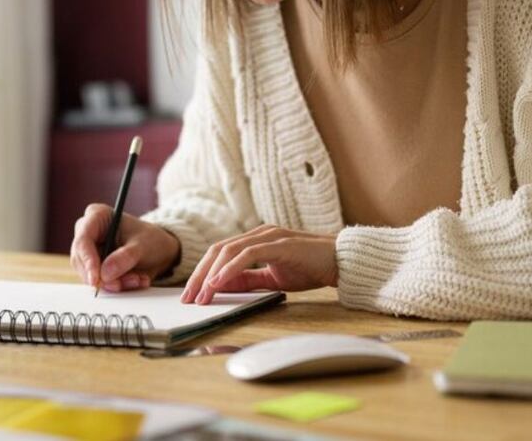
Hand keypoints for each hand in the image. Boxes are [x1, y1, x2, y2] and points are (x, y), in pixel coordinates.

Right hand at [69, 203, 180, 292]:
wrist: (159, 250)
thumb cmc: (150, 239)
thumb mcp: (143, 246)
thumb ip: (125, 257)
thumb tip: (105, 273)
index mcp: (97, 216)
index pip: (83, 240)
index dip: (88, 260)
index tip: (97, 278)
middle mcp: (88, 233)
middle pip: (82, 260)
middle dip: (103, 277)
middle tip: (121, 285)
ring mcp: (89, 251)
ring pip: (90, 274)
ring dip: (114, 282)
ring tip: (137, 279)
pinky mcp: (94, 267)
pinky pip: (99, 282)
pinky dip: (118, 285)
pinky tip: (135, 279)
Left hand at [181, 226, 337, 304]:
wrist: (342, 261)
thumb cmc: (310, 267)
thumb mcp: (273, 278)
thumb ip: (248, 280)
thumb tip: (221, 288)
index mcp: (255, 240)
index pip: (220, 254)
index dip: (202, 273)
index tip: (192, 294)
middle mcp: (258, 234)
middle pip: (217, 251)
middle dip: (199, 275)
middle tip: (188, 298)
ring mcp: (268, 236)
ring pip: (228, 251)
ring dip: (211, 274)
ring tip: (201, 295)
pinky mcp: (278, 243)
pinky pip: (247, 254)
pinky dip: (229, 268)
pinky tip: (218, 282)